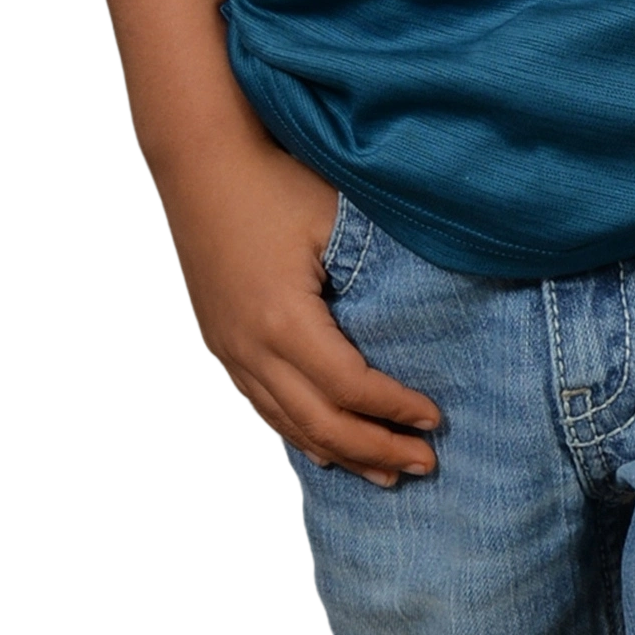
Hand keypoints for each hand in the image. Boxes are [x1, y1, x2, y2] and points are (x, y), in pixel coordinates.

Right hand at [157, 130, 442, 490]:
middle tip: (424, 464)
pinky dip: (299, 435)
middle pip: (322, 424)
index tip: (435, 418)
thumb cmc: (273, 181)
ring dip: (342, 453)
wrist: (199, 162)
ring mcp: (229, 351)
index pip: (351, 388)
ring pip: (290, 425)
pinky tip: (325, 451)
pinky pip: (262, 408)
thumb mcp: (333, 220)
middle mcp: (250, 349)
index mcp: (283, 322)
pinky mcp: (220, 344)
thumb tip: (427, 314)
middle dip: (376, 448)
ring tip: (385, 473)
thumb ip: (375, 272)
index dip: (395, 409)